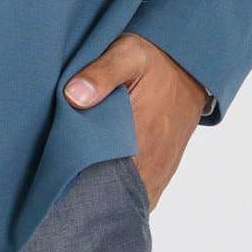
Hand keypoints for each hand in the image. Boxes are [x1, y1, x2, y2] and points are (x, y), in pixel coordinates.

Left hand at [62, 31, 207, 210]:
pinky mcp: (165, 168)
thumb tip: (73, 97)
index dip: (78, 177)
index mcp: (141, 132)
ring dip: (108, 195)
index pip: (104, 172)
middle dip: (90, 190)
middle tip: (65, 181)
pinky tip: (107, 185)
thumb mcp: (127, 54)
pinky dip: (126, 195)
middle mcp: (154, 158)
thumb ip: (100, 73)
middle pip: (115, 191)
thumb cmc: (155, 59)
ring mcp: (161, 167)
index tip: (59, 173)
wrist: (191, 65)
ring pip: (130, 197)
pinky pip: (145, 195)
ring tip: (83, 185)